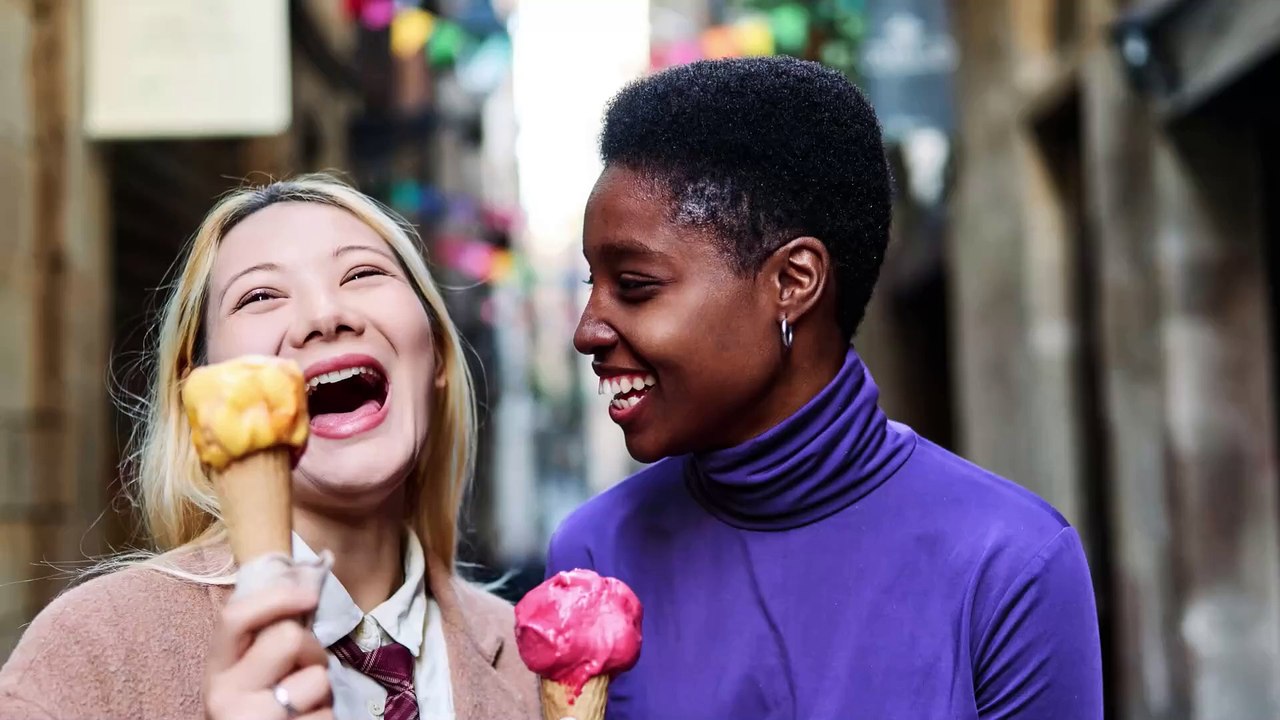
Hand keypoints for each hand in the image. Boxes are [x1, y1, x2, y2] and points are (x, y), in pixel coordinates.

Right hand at [204, 584, 333, 718]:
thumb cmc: (258, 710)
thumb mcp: (248, 676)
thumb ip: (262, 641)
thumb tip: (304, 586)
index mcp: (216, 671)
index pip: (234, 617)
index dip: (276, 597)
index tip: (309, 595)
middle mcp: (225, 696)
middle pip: (288, 638)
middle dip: (311, 650)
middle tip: (305, 671)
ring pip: (317, 678)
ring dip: (322, 690)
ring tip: (305, 705)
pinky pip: (327, 714)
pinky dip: (326, 718)